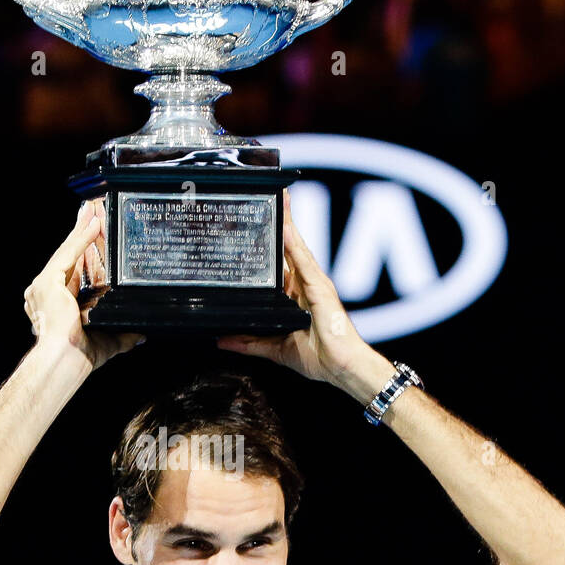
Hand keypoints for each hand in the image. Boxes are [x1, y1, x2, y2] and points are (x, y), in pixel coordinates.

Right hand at [23, 199, 144, 370]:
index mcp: (56, 305)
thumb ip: (123, 336)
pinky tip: (92, 224)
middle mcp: (45, 293)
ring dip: (81, 230)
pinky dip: (81, 238)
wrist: (65, 361)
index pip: (73, 273)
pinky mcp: (47, 281)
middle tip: (90, 213)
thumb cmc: (79, 358)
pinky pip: (68, 254)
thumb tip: (140, 336)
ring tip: (93, 210)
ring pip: (67, 252)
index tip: (92, 238)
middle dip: (79, 234)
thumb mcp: (108, 342)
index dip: (83, 254)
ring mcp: (43, 286)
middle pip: (68, 257)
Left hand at [216, 190, 368, 386]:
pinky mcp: (321, 289)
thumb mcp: (274, 349)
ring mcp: (314, 284)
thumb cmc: (319, 358)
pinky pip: (305, 263)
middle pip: (290, 247)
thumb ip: (249, 342)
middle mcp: (305, 284)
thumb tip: (223, 340)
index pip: (282, 262)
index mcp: (296, 295)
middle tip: (271, 195)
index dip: (272, 241)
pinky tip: (287, 228)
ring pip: (298, 248)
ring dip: (288, 223)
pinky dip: (295, 245)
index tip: (261, 222)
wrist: (341, 369)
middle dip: (282, 222)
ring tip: (280, 198)